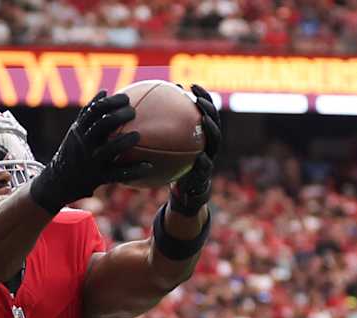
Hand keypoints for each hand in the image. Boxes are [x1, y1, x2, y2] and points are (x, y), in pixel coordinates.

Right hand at [29, 91, 151, 212]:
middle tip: (134, 112)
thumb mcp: (75, 131)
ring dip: (125, 142)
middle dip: (120, 116)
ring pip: (109, 149)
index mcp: (79, 130)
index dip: (112, 102)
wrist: (57, 182)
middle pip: (103, 125)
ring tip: (137, 135)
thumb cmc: (72, 152)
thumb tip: (104, 91)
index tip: (126, 99)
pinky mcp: (97, 178)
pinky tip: (149, 166)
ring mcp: (90, 161)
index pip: (95, 110)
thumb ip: (88, 113)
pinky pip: (118, 175)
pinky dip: (134, 171)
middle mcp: (84, 144)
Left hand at [169, 85, 222, 216]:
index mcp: (200, 135)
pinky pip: (207, 166)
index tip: (192, 85)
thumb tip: (141, 113)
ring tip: (204, 120)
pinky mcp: (206, 174)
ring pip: (215, 140)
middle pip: (213, 120)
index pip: (204, 110)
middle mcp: (208, 143)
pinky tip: (200, 157)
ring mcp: (210, 157)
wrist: (186, 192)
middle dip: (209, 108)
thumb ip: (161, 134)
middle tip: (199, 100)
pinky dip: (204, 162)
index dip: (202, 96)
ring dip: (212, 129)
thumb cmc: (174, 168)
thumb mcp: (166, 150)